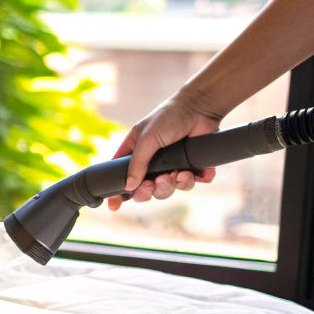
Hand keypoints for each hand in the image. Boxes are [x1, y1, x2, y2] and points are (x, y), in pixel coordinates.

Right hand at [106, 94, 221, 211]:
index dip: (117, 193)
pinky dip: (191, 181)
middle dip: (148, 191)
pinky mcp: (191, 168)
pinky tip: (191, 172)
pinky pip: (189, 184)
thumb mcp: (147, 138)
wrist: (200, 108)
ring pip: (167, 190)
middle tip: (151, 184)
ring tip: (175, 173)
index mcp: (136, 153)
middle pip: (145, 190)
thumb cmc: (169, 116)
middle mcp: (152, 163)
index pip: (122, 177)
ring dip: (170, 186)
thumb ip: (137, 163)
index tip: (113, 205)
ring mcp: (172, 167)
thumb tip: (128, 187)